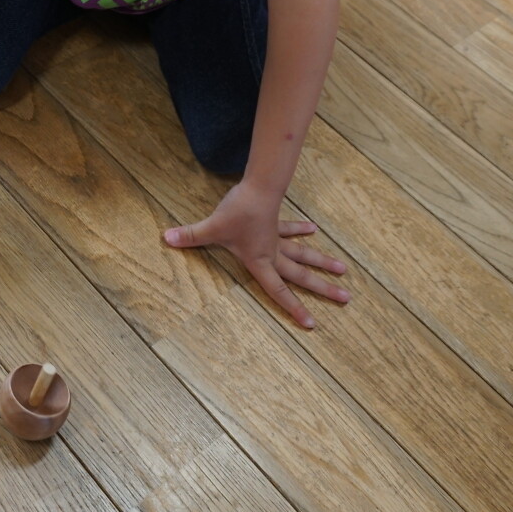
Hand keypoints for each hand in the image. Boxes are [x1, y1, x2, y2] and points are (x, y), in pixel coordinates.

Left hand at [164, 183, 348, 329]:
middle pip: (301, 275)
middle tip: (346, 298)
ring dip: (322, 262)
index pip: (278, 291)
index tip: (312, 323)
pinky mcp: (275, 221)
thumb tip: (166, 239)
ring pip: (304, 254)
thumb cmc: (237, 212)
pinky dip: (300, 229)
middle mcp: (274, 253)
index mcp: (261, 262)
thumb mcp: (212, 228)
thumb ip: (190, 236)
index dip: (294, 308)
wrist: (257, 187)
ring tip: (343, 270)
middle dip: (322, 289)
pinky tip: (313, 229)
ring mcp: (277, 237)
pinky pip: (290, 229)